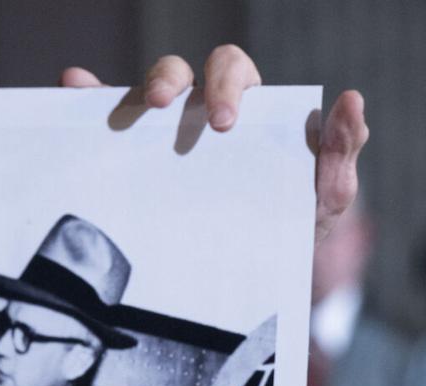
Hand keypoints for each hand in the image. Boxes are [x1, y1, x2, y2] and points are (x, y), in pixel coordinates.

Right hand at [61, 46, 368, 246]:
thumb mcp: (326, 195)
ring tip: (135, 109)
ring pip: (144, 92)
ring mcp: (166, 135)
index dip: (227, 84)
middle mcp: (201, 112)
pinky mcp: (134, 160)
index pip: (234, 73)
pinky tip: (72, 90)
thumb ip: (342, 151)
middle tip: (170, 109)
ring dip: (134, 88)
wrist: (264, 275)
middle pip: (183, 72)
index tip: (226, 123)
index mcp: (248, 110)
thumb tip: (353, 101)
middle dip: (174, 80)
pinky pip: (105, 120)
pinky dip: (86, 98)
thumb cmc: (296, 221)